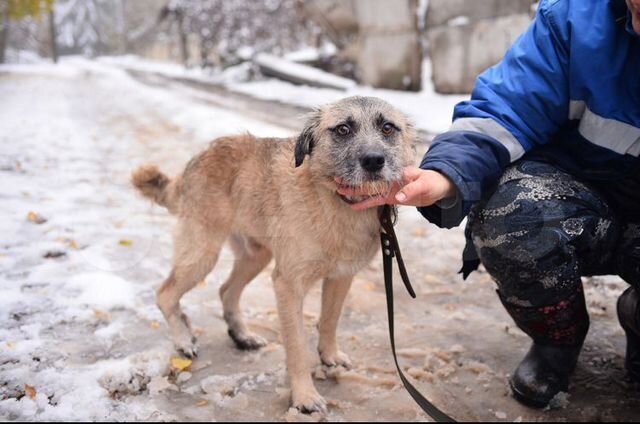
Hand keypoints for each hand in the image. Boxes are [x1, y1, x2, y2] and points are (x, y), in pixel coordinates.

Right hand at [335, 167, 455, 210]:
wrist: (438, 189)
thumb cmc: (432, 182)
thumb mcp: (424, 184)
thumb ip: (412, 189)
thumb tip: (399, 196)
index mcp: (396, 173)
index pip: (378, 170)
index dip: (364, 170)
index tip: (354, 172)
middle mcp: (389, 179)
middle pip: (368, 179)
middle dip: (353, 180)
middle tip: (337, 178)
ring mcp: (388, 189)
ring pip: (368, 190)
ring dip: (354, 191)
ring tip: (339, 189)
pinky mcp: (390, 198)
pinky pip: (374, 201)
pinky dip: (364, 203)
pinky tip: (353, 205)